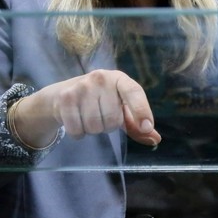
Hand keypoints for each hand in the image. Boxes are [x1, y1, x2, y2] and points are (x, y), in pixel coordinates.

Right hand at [14, 70, 160, 147]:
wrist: (62, 94)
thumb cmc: (99, 101)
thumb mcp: (119, 108)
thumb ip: (136, 125)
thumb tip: (155, 140)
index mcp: (119, 79)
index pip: (134, 92)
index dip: (141, 110)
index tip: (147, 127)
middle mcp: (101, 78)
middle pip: (113, 120)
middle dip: (108, 126)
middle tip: (100, 115)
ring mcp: (82, 86)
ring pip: (95, 127)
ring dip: (93, 130)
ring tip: (88, 117)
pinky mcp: (66, 98)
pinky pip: (78, 130)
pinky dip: (78, 133)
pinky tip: (76, 121)